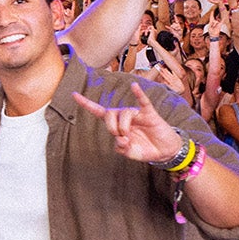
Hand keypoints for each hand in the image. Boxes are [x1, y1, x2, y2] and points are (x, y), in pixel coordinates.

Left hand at [71, 83, 187, 163]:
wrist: (164, 151)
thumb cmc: (145, 149)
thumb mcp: (129, 153)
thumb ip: (121, 148)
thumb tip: (120, 138)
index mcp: (116, 124)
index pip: (99, 111)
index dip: (86, 104)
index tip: (74, 94)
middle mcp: (124, 116)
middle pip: (109, 113)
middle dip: (111, 126)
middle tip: (120, 137)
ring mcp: (137, 114)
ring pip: (124, 112)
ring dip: (123, 126)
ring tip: (129, 136)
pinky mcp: (149, 114)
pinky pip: (143, 101)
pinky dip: (139, 94)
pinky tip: (134, 86)